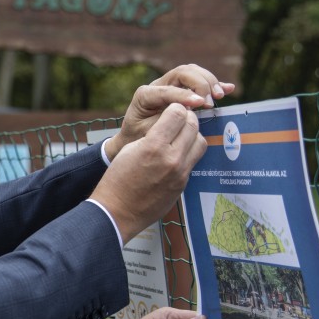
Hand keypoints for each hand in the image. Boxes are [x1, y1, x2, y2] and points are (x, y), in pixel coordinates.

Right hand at [89, 103, 206, 242]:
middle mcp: (171, 159)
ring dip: (192, 134)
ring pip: (200, 142)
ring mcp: (180, 173)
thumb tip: (171, 122)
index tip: (171, 109)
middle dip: (187, 117)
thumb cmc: (117, 179)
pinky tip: (176, 154)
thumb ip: (153, 134)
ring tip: (180, 136)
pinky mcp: (183, 184)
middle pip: (193, 125)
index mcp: (153, 146)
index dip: (175, 107)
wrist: (118, 211)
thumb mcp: (130, 149)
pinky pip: (194, 160)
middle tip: (179, 119)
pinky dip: (188, 152)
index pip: (178, 113)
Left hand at [105, 64, 234, 159]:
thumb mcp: (147, 134)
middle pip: (183, 72)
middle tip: (211, 102)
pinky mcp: (181, 90)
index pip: (167, 89)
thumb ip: (164, 122)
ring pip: (193, 72)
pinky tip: (228, 89)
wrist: (133, 140)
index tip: (200, 103)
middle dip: (200, 84)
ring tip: (219, 96)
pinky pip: (199, 81)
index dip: (184, 94)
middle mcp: (158, 85)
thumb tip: (186, 111)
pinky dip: (214, 84)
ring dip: (209, 82)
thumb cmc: (138, 139)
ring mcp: (170, 85)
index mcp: (145, 94)